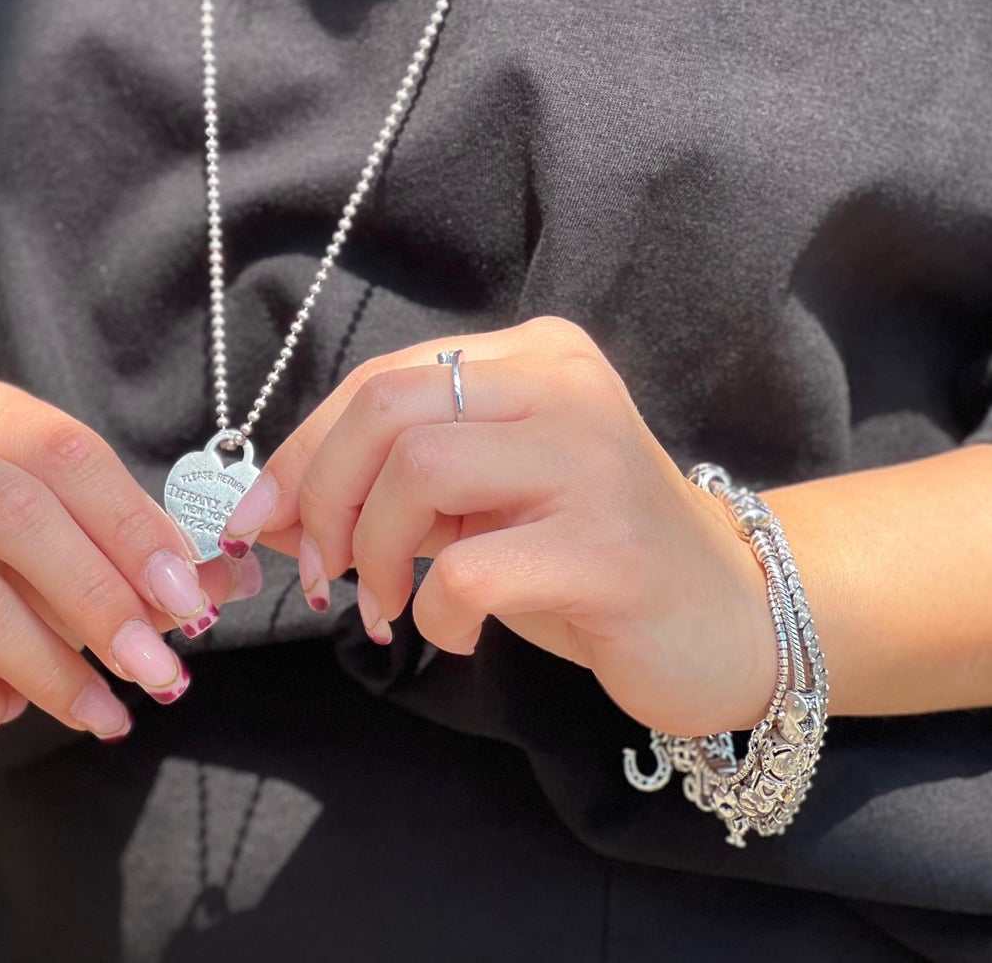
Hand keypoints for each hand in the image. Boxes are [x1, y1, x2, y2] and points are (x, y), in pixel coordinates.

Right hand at [0, 374, 258, 742]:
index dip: (134, 528)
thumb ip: (144, 549)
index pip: (68, 454)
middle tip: (158, 669)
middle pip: (15, 515)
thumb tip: (236, 581)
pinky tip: (6, 710)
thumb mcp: (67, 520)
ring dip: (52, 668)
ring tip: (107, 712)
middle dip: (98, 599)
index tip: (188, 601)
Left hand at [221, 316, 777, 737]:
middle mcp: (565, 386)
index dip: (306, 449)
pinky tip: (459, 634)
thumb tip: (271, 509)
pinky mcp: (608, 549)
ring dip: (373, 552)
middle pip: (388, 407)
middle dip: (323, 493)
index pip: (384, 378)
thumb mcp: (489, 501)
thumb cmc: (589, 556)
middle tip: (317, 568)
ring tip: (384, 605)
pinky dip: (436, 612)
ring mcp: (592, 461)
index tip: (260, 517)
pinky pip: (470, 570)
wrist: (731, 619)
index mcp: (534, 356)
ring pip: (419, 471)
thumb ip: (395, 488)